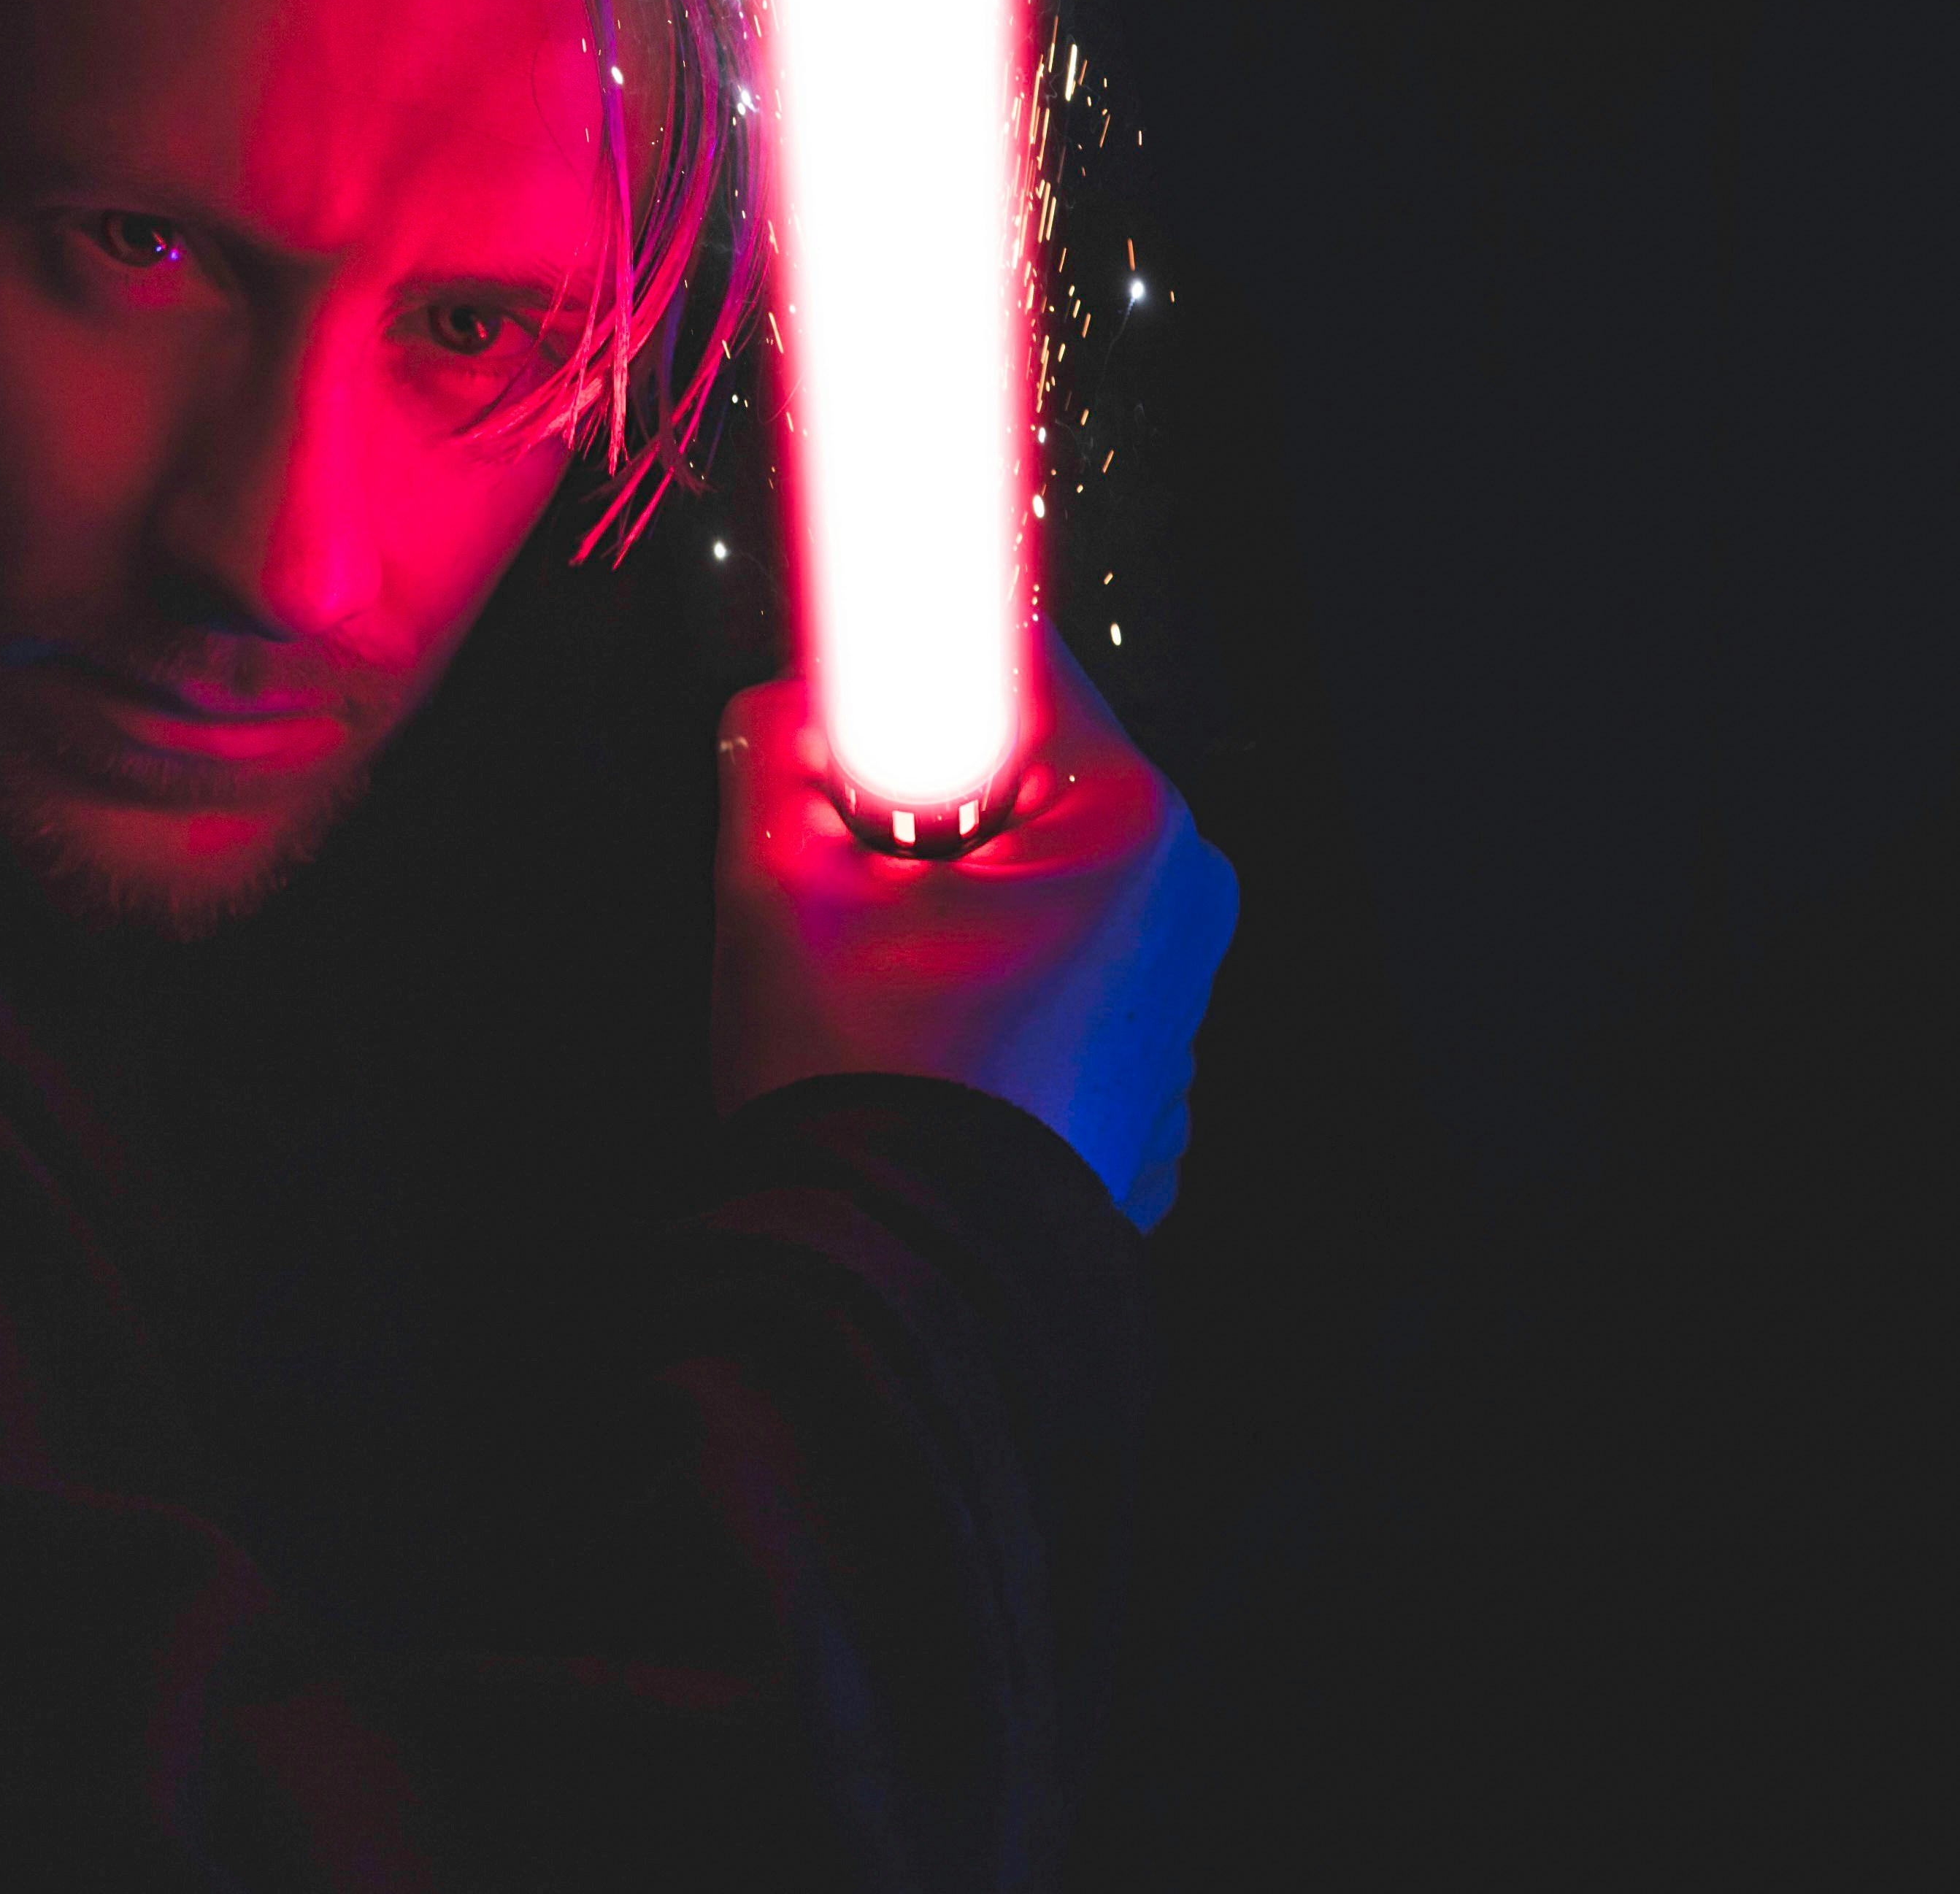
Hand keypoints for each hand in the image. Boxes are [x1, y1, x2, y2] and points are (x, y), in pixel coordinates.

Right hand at [709, 622, 1237, 1227]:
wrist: (897, 1289)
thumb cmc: (862, 1092)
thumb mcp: (778, 884)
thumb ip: (773, 753)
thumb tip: (782, 714)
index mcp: (1132, 828)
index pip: (1015, 669)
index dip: (901, 691)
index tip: (842, 744)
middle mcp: (1186, 909)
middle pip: (1029, 786)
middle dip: (925, 815)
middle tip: (851, 889)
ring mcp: (1174, 1011)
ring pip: (1039, 892)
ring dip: (952, 909)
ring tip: (878, 987)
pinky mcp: (1144, 1090)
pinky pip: (1059, 991)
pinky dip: (990, 997)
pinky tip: (922, 1051)